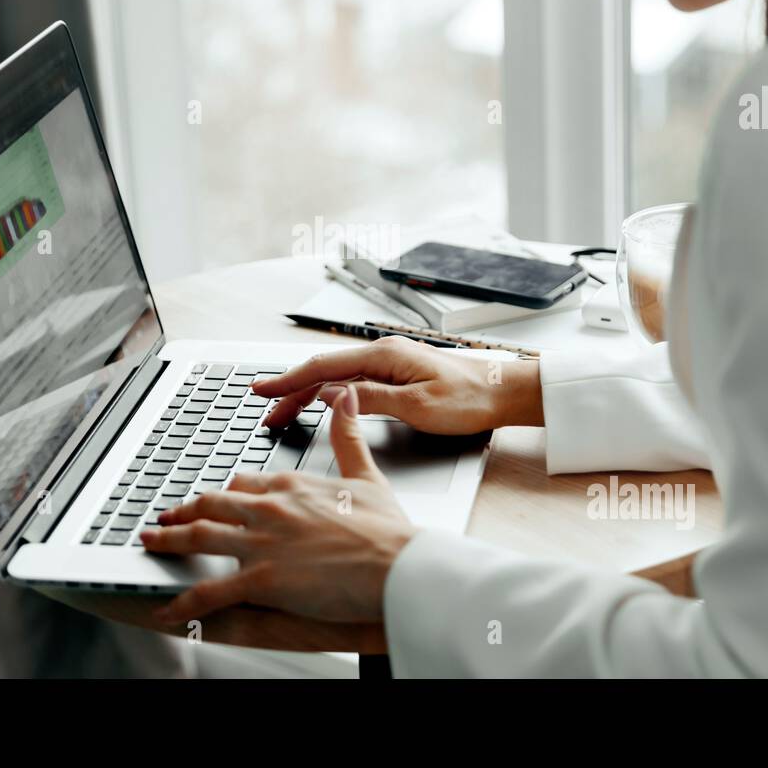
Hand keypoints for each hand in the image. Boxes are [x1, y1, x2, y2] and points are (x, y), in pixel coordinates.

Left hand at [141, 385, 416, 624]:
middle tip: (165, 515)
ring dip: (168, 540)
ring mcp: (261, 543)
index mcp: (292, 484)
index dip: (225, 491)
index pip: (245, 482)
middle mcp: (270, 508)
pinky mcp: (261, 579)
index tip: (213, 497)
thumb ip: (348, 436)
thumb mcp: (367, 475)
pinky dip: (183, 601)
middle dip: (184, 510)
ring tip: (150, 542)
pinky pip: (210, 591)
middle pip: (212, 504)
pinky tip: (167, 609)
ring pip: (199, 537)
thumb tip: (346, 396)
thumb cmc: (389, 532)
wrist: (399, 567)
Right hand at [253, 335, 543, 433]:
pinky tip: (319, 403)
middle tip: (266, 412)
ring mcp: (389, 364)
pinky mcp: (397, 376)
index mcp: (384, 356)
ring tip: (283, 412)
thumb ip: (368, 399)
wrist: (504, 393)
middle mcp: (383, 354)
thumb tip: (329, 395)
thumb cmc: (469, 399)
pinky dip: (329, 395)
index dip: (289, 381)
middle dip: (291, 392)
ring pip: (337, 379)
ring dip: (307, 394)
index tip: (262, 391)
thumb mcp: (416, 406)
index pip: (324, 368)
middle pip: (325, 373)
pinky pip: (353, 384)